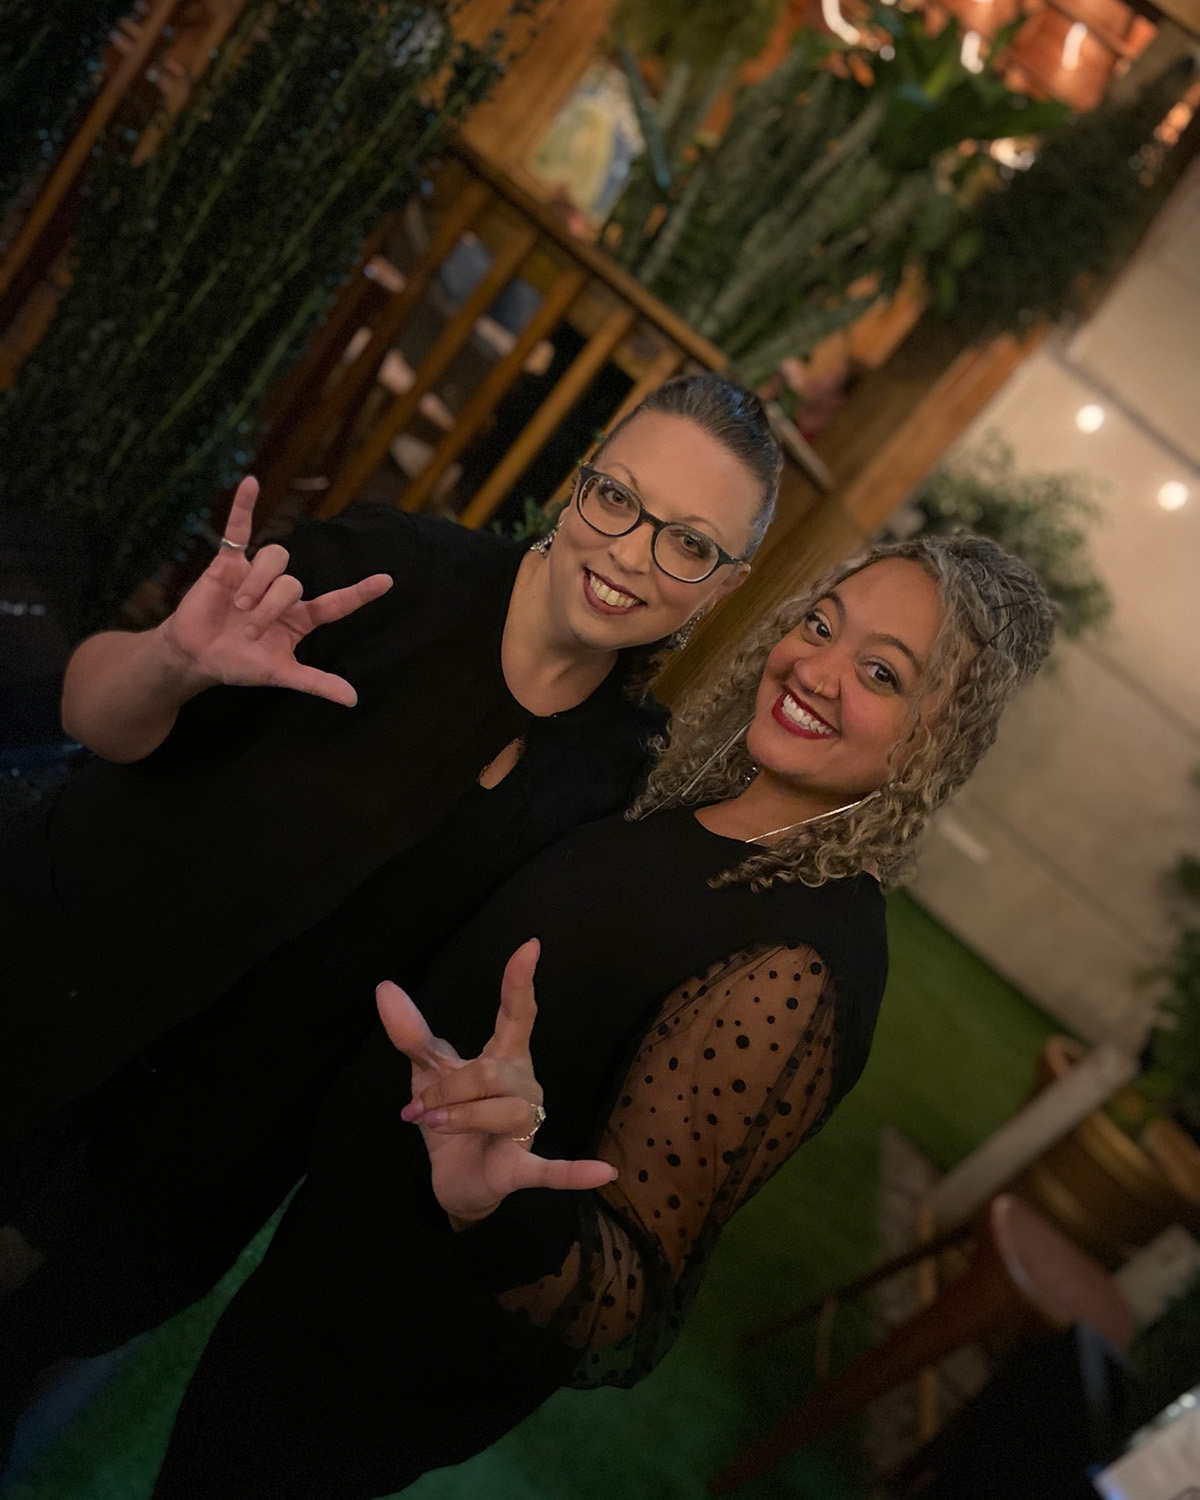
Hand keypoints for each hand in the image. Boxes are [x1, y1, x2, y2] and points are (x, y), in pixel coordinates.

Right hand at [157, 476, 392, 706]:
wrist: (196, 655)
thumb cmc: (238, 664)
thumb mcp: (280, 675)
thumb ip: (316, 683)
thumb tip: (353, 700)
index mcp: (300, 618)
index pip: (337, 602)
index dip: (360, 592)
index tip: (387, 581)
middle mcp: (283, 592)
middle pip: (294, 583)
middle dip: (270, 608)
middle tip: (249, 631)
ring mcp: (257, 574)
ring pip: (274, 560)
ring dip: (258, 586)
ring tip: (239, 608)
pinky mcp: (228, 563)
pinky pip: (239, 529)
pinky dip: (243, 506)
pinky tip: (250, 482)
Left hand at [377, 940, 617, 1227]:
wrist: (453, 1178)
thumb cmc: (451, 1118)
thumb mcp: (428, 1073)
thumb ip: (412, 1034)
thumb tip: (384, 988)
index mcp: (506, 1057)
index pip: (517, 1013)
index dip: (519, 981)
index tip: (530, 946)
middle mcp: (524, 1085)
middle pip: (490, 1071)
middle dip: (447, 1088)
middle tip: (419, 1108)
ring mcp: (528, 1126)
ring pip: (502, 1109)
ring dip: (458, 1117)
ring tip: (435, 1127)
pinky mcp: (521, 1167)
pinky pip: (552, 1169)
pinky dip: (575, 1173)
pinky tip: (604, 1173)